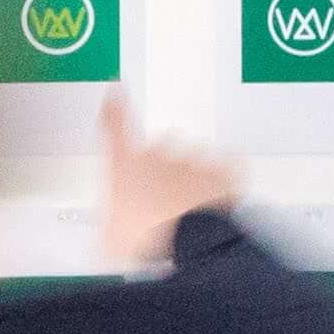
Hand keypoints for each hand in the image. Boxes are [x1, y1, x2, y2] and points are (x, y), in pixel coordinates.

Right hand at [98, 96, 243, 266]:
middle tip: (160, 197)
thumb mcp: (109, 239)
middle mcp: (158, 154)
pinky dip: (226, 174)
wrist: (189, 242)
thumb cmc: (147, 238)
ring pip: (193, 157)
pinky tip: (222, 189)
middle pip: (159, 145)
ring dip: (192, 176)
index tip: (117, 91)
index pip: (115, 125)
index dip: (116, 107)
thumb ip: (108, 227)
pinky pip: (228, 164)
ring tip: (191, 206)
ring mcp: (193, 160)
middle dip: (161, 166)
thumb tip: (106, 236)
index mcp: (126, 165)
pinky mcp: (223, 172)